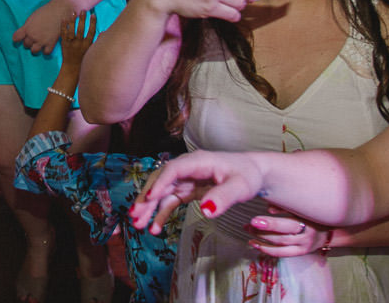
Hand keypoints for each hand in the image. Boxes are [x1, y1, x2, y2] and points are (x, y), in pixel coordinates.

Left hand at [13, 0, 74, 55]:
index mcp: (27, 28)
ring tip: (39, 43)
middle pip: (26, 45)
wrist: (59, 11)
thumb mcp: (32, 17)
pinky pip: (46, 52)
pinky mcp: (51, 44)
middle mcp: (32, 36)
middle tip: (33, 37)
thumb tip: (26, 32)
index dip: (17, 38)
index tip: (19, 38)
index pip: (16, 38)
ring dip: (35, 47)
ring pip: (34, 51)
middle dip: (28, 41)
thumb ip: (27, 26)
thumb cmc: (45, 11)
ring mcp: (42, 41)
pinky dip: (46, 50)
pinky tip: (47, 46)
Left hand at [59, 11, 97, 71]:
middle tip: (83, 10)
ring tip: (74, 12)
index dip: (93, 23)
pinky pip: (63, 34)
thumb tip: (103, 32)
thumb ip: (97, 41)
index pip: (91, 32)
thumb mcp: (91, 50)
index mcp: (87, 45)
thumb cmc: (83, 58)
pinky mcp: (64, 44)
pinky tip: (64, 19)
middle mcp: (79, 44)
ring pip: (71, 31)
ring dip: (72, 21)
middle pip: (81, 30)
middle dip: (82, 19)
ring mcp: (71, 44)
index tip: (93, 15)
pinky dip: (63, 26)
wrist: (72, 67)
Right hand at [130, 150, 265, 235]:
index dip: (160, 182)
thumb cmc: (247, 175)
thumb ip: (223, 197)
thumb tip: (206, 209)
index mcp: (198, 161)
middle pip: (161, 180)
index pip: (174, 169)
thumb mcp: (240, 187)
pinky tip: (155, 228)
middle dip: (147, 198)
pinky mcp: (187, 189)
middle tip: (135, 215)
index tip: (150, 198)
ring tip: (139, 225)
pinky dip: (161, 214)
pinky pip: (170, 201)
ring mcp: (186, 179)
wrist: (253, 173)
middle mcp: (188, 168)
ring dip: (149, 208)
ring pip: (162, 192)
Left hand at [247, 207, 331, 257]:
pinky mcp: (301, 252)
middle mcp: (307, 234)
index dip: (272, 223)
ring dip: (262, 238)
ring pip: (281, 244)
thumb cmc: (310, 214)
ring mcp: (305, 245)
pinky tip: (254, 243)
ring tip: (248, 229)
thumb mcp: (302, 207)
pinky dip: (266, 249)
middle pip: (283, 235)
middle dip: (264, 230)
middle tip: (249, 225)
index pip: (288, 222)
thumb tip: (269, 208)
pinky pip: (282, 253)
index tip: (255, 220)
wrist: (327, 230)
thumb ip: (285, 206)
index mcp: (308, 220)